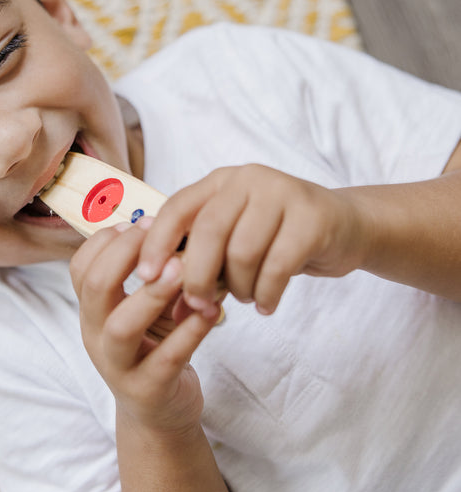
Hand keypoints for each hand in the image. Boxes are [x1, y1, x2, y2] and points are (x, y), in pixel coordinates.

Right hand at [70, 223, 221, 431]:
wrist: (160, 413)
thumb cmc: (154, 347)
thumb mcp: (143, 309)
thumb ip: (151, 275)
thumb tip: (172, 227)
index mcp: (91, 312)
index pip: (80, 267)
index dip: (108, 240)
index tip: (143, 224)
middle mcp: (96, 336)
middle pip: (95, 287)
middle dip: (126, 254)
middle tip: (160, 237)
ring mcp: (119, 366)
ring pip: (122, 326)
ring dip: (153, 293)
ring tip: (183, 270)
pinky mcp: (149, 390)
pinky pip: (167, 358)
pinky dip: (190, 331)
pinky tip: (212, 310)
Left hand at [135, 164, 365, 314]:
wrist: (344, 226)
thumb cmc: (277, 238)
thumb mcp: (233, 244)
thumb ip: (202, 268)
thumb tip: (171, 312)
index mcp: (220, 182)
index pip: (177, 207)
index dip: (156, 242)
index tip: (146, 277)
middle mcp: (247, 179)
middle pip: (207, 231)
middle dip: (196, 276)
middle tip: (200, 304)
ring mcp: (282, 193)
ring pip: (242, 251)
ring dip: (239, 287)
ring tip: (248, 297)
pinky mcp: (312, 217)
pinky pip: (278, 265)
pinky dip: (267, 293)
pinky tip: (267, 304)